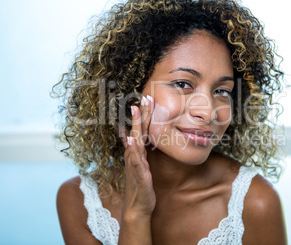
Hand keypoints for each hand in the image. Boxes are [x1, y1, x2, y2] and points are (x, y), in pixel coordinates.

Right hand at [120, 95, 155, 218]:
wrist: (137, 207)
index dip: (143, 115)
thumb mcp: (139, 165)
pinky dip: (133, 149)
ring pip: (135, 140)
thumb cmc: (140, 186)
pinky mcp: (138, 174)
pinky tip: (132, 140)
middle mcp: (134, 155)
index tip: (147, 99)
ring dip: (135, 125)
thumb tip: (131, 137)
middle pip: (137, 130)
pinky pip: (135, 160)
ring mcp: (135, 163)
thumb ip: (135, 150)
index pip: (140, 130)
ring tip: (136, 110)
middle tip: (144, 97)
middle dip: (141, 114)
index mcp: (136, 152)